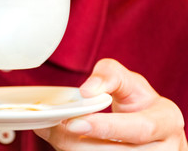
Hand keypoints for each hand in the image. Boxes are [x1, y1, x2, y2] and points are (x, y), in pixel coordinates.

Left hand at [34, 59, 186, 149]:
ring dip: (73, 148)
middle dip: (79, 142)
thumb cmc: (136, 99)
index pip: (139, 129)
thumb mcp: (127, 80)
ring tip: (52, 131)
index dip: (106, 128)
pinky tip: (61, 140)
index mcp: (166, 121)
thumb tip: (87, 91)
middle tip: (54, 127)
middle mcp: (163, 148)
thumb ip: (108, 76)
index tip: (74, 122)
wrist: (147, 121)